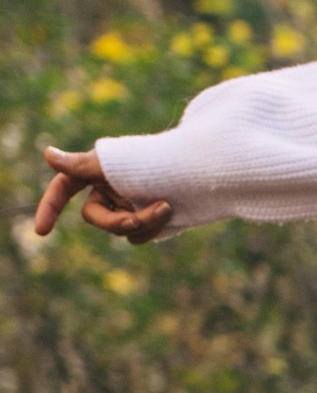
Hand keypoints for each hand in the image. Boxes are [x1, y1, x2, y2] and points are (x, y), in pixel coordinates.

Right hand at [34, 146, 171, 246]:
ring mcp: (128, 207)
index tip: (42, 231)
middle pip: (97, 219)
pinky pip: (140, 237)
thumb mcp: (114, 163)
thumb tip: (47, 154)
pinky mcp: (147, 221)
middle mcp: (109, 192)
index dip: (50, 207)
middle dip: (117, 221)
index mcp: (95, 172)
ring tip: (167, 206)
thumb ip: (80, 164)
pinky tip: (171, 214)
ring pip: (121, 231)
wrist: (198, 170)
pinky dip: (154, 229)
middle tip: (136, 218)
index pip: (63, 188)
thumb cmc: (154, 160)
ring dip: (143, 223)